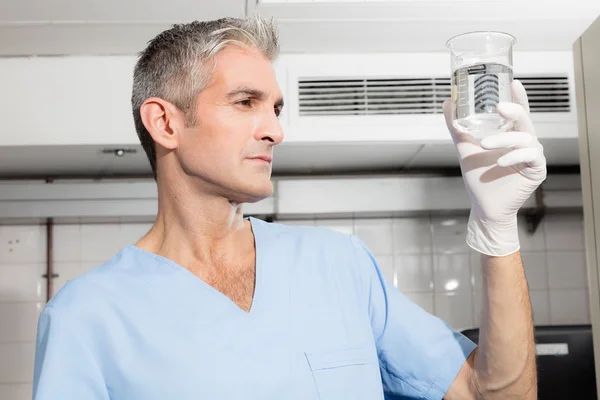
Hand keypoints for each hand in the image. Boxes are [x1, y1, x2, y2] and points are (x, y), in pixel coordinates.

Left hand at [443, 80, 546, 255]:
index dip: (518, 96)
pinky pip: (531, 157)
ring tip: (485, 144)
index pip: (517, 111)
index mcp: (510, 133)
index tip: (513, 83)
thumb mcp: (465, 148)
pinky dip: (514, 156)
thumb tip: (448, 103)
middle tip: (499, 107)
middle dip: (514, 110)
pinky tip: (500, 162)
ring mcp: (532, 155)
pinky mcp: (537, 170)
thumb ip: (457, 127)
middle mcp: (524, 141)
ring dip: (505, 139)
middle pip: (525, 119)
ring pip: (525, 138)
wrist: (484, 206)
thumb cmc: (479, 177)